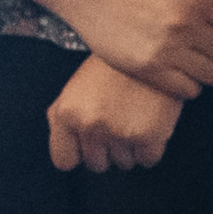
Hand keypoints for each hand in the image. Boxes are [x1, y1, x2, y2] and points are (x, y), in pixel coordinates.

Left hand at [45, 53, 184, 174]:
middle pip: (96, 164)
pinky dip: (151, 149)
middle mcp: (90, 126)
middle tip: (117, 128)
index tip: (89, 145)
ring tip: (136, 122)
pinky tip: (151, 127)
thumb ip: (60, 121)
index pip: (65, 161)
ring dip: (130, 149)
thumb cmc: (111, 69)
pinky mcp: (150, 135)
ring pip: (123, 164)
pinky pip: (148, 160)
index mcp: (67, 114)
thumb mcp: (74, 89)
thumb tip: (67, 154)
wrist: (151, 48)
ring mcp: (120, 132)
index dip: (79, 154)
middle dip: (106, 151)